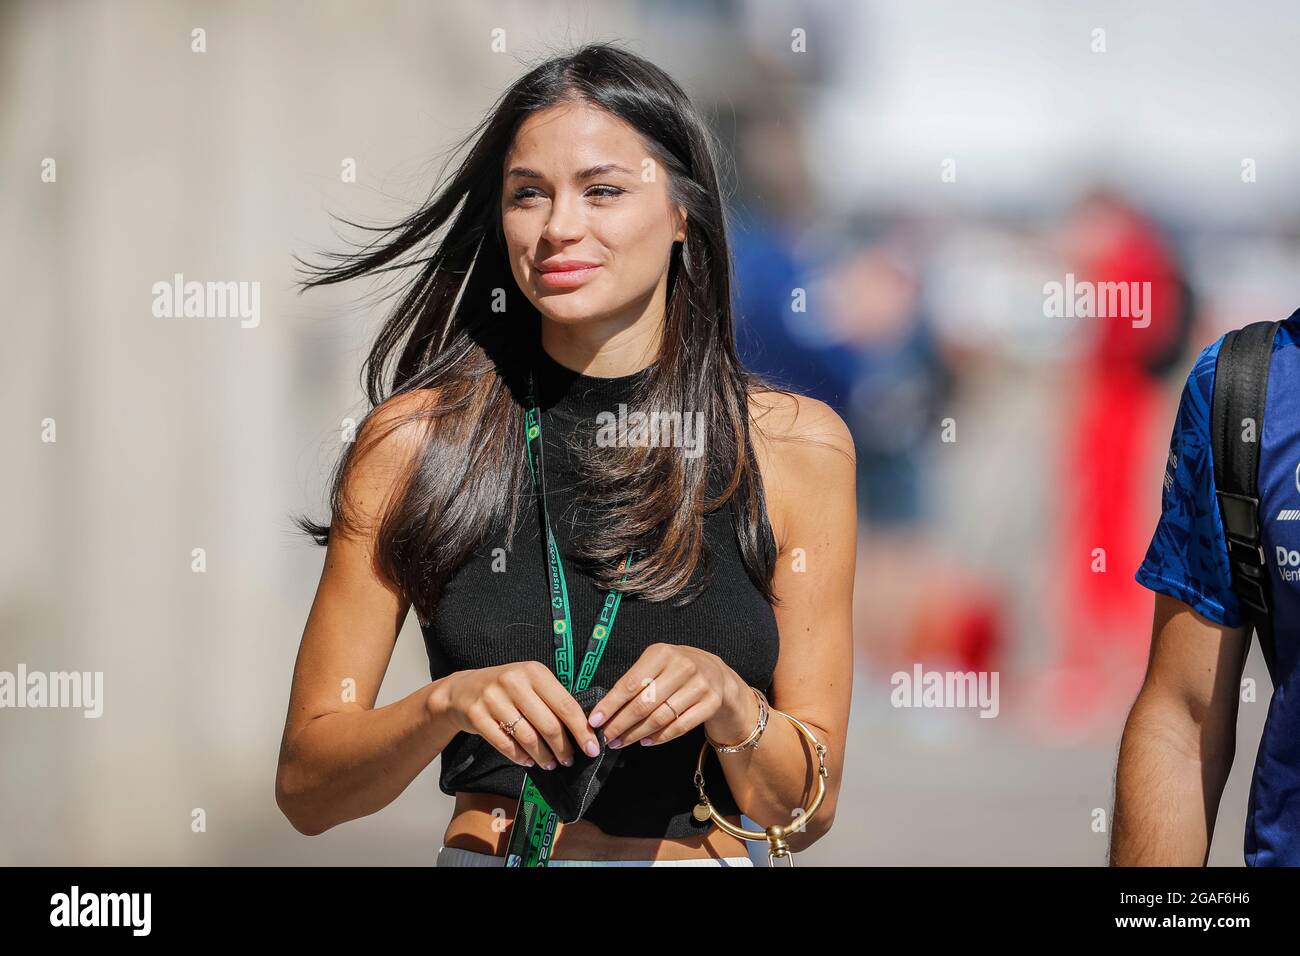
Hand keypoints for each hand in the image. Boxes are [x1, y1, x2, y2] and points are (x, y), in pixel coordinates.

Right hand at [429, 662, 601, 769]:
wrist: (462, 690)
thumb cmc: (506, 689)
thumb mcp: (530, 683)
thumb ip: (552, 700)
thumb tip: (582, 730)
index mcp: (534, 671)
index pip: (565, 704)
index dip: (581, 730)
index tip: (592, 748)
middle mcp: (514, 681)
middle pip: (548, 724)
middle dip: (563, 748)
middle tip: (568, 760)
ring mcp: (493, 698)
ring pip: (527, 737)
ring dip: (542, 756)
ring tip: (550, 764)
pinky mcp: (477, 715)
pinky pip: (504, 744)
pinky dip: (519, 757)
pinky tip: (528, 761)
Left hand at [587, 643, 754, 748]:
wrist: (716, 673)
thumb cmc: (676, 669)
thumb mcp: (656, 663)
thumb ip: (634, 681)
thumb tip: (605, 710)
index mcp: (662, 653)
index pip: (630, 683)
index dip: (611, 704)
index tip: (595, 720)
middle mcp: (682, 667)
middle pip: (644, 703)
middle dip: (621, 724)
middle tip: (606, 737)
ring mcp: (699, 686)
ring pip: (660, 717)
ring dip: (636, 734)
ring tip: (621, 742)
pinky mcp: (711, 703)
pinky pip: (680, 726)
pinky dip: (660, 737)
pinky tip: (646, 742)